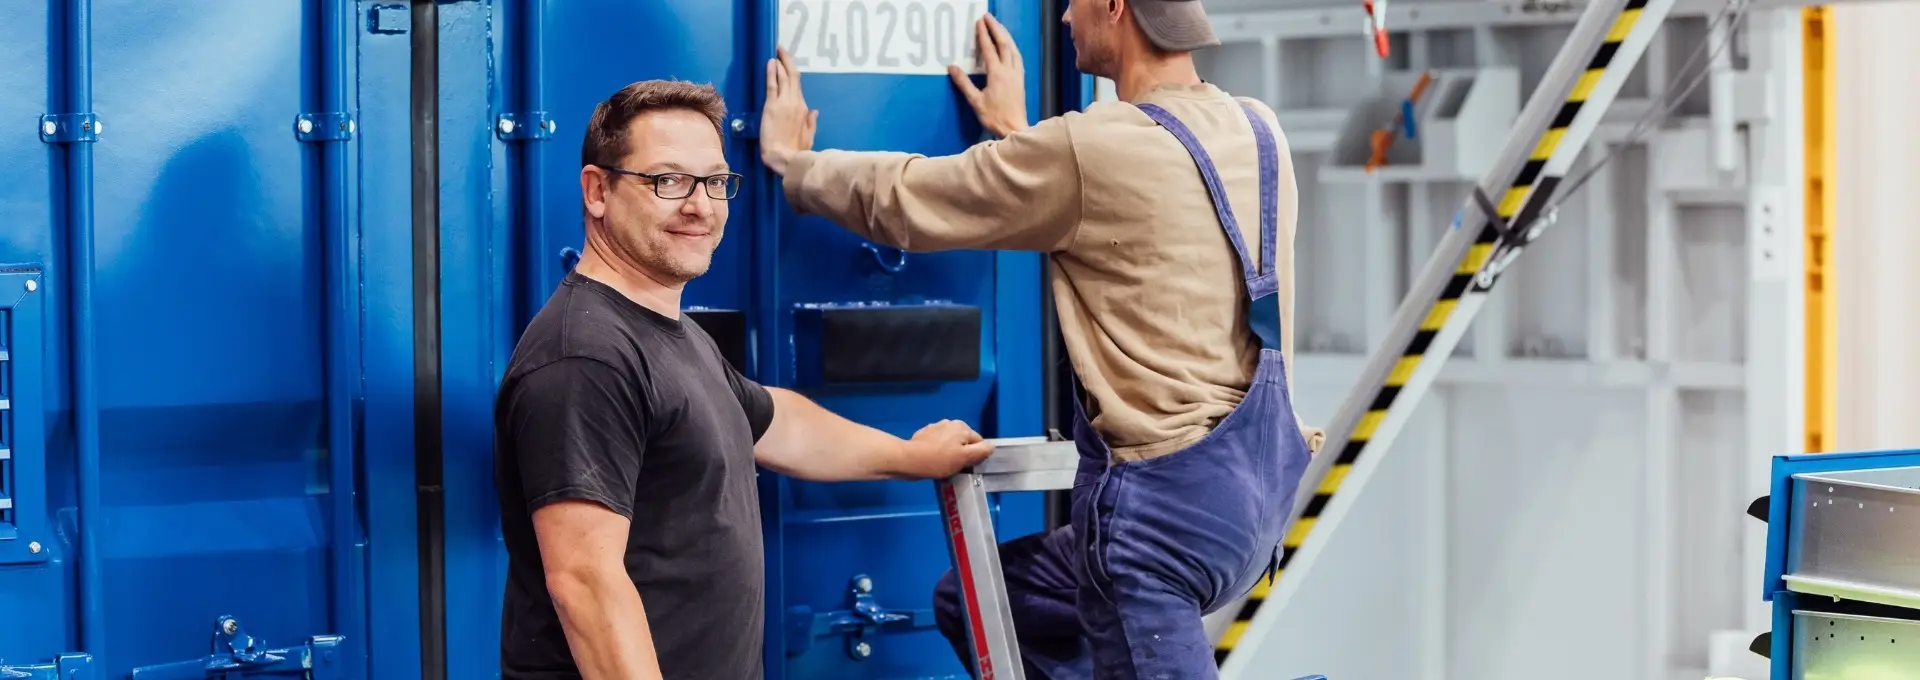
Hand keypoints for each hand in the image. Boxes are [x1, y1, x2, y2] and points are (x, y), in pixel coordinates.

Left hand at [760, 46, 817, 175]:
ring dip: (780, 63)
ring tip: (777, 52)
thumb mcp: (808, 136)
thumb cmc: (796, 151)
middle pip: (792, 77)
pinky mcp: (772, 106)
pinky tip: (771, 63)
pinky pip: (773, 85)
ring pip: (784, 78)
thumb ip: (811, 122)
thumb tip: (814, 111)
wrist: (785, 158)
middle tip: (782, 49)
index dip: (793, 73)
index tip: (788, 63)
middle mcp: (796, 102)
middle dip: (787, 61)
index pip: (798, 87)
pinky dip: (772, 73)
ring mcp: (784, 103)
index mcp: (804, 110)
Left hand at [902, 419, 994, 477]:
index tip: (966, 466)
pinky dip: (937, 451)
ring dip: (949, 453)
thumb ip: (981, 451)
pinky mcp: (924, 435)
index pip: (978, 442)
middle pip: (964, 441)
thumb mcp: (965, 458)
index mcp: (962, 427)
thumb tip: (991, 446)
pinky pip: (938, 444)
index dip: (975, 456)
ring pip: (950, 443)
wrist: (909, 460)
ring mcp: (935, 427)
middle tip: (954, 467)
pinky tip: (933, 461)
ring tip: (942, 466)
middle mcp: (949, 423)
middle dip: (961, 454)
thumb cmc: (939, 460)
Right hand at [949, 15, 1028, 138]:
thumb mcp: (975, 101)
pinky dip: (1012, 47)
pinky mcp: (1021, 79)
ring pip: (1013, 49)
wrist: (1015, 128)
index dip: (984, 35)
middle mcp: (1009, 70)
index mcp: (997, 74)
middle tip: (989, 17)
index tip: (979, 22)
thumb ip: (964, 83)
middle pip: (1004, 44)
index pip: (989, 49)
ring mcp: (1017, 74)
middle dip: (996, 28)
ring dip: (1006, 35)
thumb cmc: (994, 117)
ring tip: (999, 26)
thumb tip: (952, 67)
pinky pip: (1017, 57)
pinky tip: (1010, 46)